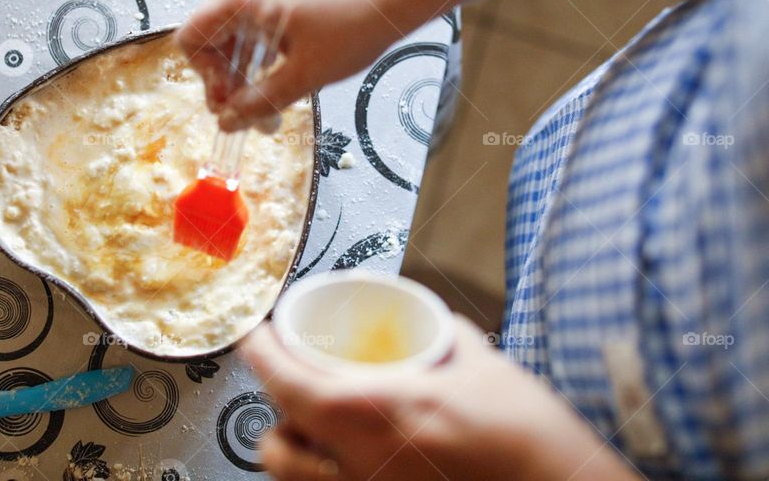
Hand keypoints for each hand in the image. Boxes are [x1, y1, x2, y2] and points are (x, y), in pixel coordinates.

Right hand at [175, 0, 406, 130]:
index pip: (193, 37)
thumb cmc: (358, 23)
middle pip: (215, 34)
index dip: (205, 77)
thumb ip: (260, 101)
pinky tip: (289, 70)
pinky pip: (264, 15)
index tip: (230, 102)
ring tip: (272, 100)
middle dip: (228, 78)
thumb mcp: (306, 74)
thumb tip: (229, 122)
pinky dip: (267, 46)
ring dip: (249, 66)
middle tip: (250, 114)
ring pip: (241, 27)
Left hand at [242, 315, 638, 480]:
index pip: (292, 384)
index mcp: (381, 414)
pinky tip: (338, 457)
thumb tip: (424, 320)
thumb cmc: (529, 434)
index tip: (256, 334)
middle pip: (277, 442)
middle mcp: (364, 464)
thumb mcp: (484, 363)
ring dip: (288, 445)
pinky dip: (316, 473)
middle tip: (290, 373)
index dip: (262, 356)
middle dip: (274, 403)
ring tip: (307, 422)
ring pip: (293, 480)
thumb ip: (443, 336)